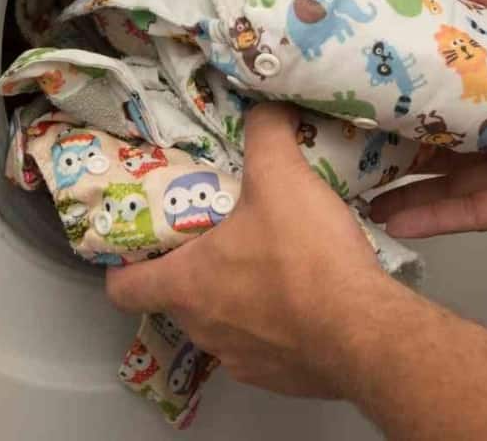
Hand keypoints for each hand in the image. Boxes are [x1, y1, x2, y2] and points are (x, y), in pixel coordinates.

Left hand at [105, 103, 387, 396]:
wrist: (364, 334)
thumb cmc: (305, 257)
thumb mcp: (281, 177)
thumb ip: (265, 134)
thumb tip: (266, 107)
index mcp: (186, 284)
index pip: (122, 288)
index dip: (124, 265)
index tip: (143, 246)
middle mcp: (203, 329)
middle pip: (178, 300)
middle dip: (194, 269)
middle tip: (222, 235)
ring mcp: (241, 360)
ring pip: (222, 325)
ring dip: (237, 297)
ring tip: (270, 262)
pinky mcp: (279, 379)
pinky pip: (265, 348)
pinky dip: (276, 325)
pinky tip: (305, 298)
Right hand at [370, 0, 486, 236]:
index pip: (447, 75)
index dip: (408, 72)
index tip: (364, 65)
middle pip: (434, 130)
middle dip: (389, 133)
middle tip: (341, 128)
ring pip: (441, 177)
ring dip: (397, 183)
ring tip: (349, 184)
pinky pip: (472, 210)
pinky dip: (433, 217)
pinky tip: (393, 218)